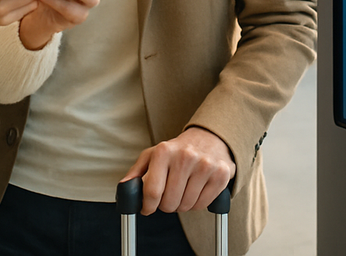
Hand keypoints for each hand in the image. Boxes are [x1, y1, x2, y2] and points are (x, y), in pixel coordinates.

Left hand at [121, 126, 235, 214]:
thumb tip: (124, 188)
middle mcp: (185, 156)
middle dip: (166, 205)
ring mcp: (205, 165)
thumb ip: (136, 172)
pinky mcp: (221, 174)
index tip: (147, 208)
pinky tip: (196, 190)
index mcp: (164, 151)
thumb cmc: (177, 150)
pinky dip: (197, 204)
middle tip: (169, 195)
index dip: (147, 206)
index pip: (152, 192)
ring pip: (186, 206)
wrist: (209, 138)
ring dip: (182, 205)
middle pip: (169, 202)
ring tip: (183, 190)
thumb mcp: (153, 155)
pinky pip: (202, 205)